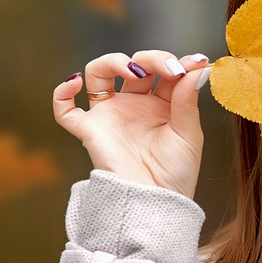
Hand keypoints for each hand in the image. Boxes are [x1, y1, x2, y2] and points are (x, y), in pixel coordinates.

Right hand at [53, 49, 211, 199]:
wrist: (156, 203)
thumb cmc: (176, 174)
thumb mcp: (189, 134)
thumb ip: (188, 100)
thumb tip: (199, 68)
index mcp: (162, 104)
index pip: (164, 70)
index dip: (177, 62)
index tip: (194, 62)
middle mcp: (134, 104)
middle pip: (134, 65)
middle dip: (152, 59)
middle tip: (169, 69)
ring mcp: (110, 115)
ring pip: (98, 74)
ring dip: (112, 61)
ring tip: (132, 69)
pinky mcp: (90, 131)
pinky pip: (65, 110)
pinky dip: (62, 93)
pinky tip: (76, 81)